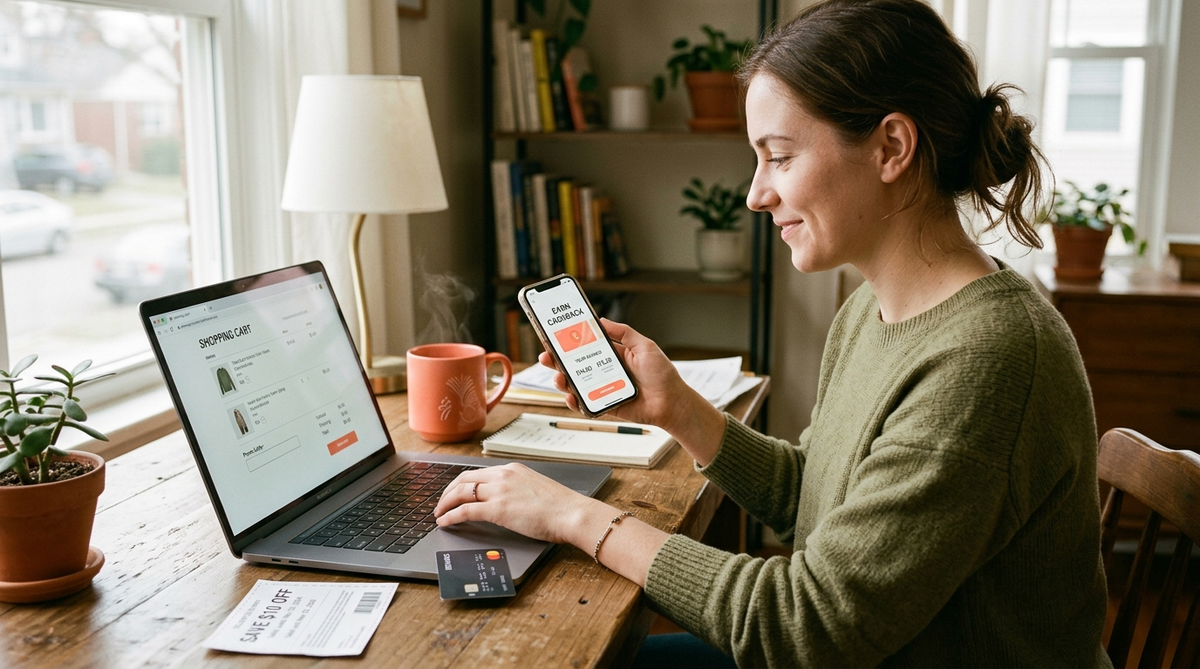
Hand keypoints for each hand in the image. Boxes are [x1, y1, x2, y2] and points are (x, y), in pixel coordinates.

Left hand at [434, 463, 604, 545]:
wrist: (571, 513)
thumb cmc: (560, 506)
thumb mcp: (535, 488)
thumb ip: (518, 489)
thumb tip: (507, 501)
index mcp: (512, 469)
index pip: (479, 473)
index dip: (462, 483)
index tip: (455, 492)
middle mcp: (503, 476)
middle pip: (464, 479)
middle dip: (448, 491)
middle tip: (441, 503)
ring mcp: (499, 491)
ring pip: (461, 493)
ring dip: (445, 503)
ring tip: (439, 514)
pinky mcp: (497, 509)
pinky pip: (465, 511)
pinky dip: (450, 516)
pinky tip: (445, 522)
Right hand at [538, 318, 698, 430]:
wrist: (672, 402)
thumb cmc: (662, 374)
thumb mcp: (644, 346)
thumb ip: (623, 332)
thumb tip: (601, 321)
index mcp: (612, 355)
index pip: (585, 346)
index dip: (569, 342)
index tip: (554, 336)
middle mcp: (605, 371)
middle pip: (575, 365)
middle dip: (557, 361)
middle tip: (546, 356)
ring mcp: (603, 389)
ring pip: (575, 384)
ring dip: (562, 380)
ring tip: (559, 376)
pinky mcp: (605, 405)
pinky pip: (585, 404)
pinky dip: (574, 401)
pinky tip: (570, 396)